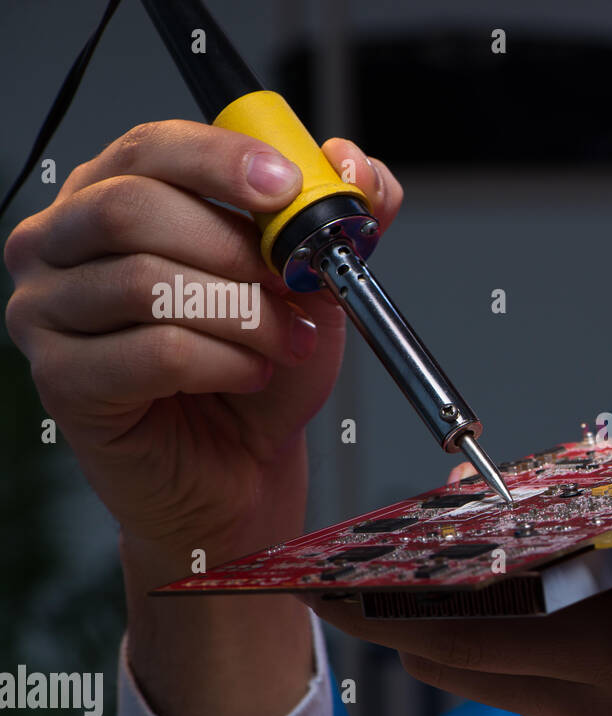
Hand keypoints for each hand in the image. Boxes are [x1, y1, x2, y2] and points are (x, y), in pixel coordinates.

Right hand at [4, 120, 403, 715]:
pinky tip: (250, 373)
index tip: (288, 185)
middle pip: (133, 208)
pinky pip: (153, 353)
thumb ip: (339, 222)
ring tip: (285, 342)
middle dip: (237, 249)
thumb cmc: (260, 372)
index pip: (151, 148)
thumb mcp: (313, 286)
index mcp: (114, 196)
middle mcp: (62, 244)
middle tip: (296, 284)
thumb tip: (359, 168)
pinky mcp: (62, 380)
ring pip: (148, 283)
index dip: (222, 159)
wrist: (243, 468)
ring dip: (244, 314)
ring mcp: (48, 312)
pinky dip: (224, 362)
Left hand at [308, 438, 611, 715]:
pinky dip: (503, 645)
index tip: (334, 570)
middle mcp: (596, 711)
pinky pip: (529, 691)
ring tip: (439, 562)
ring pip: (487, 679)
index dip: (390, 602)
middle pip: (454, 661)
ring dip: (454, 626)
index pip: (459, 637)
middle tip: (383, 546)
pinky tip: (523, 594)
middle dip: (407, 608)